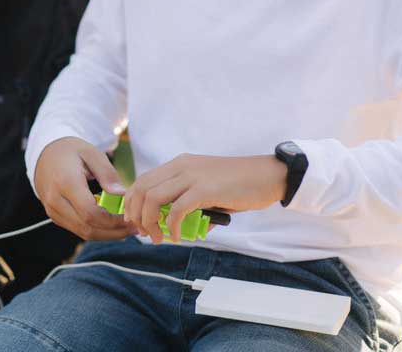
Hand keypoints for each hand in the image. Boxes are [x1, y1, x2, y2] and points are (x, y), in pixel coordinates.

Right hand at [33, 136, 135, 240]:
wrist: (45, 153)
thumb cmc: (71, 151)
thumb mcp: (92, 153)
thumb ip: (107, 174)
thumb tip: (121, 194)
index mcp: (65, 182)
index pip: (90, 213)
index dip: (113, 221)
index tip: (131, 218)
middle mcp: (55, 200)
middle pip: (87, 227)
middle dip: (114, 232)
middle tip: (135, 227)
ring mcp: (52, 210)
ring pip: (83, 232)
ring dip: (107, 235)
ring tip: (127, 229)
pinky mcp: (54, 215)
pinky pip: (77, 229)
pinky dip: (97, 230)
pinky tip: (112, 225)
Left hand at [123, 153, 286, 243]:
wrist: (268, 175)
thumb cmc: (241, 185)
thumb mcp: (209, 189)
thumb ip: (193, 205)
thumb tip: (185, 230)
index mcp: (180, 164)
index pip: (143, 180)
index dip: (132, 203)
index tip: (136, 222)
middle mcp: (182, 166)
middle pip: (141, 188)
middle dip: (135, 214)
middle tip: (143, 233)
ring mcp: (192, 176)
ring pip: (153, 198)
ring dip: (149, 222)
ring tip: (157, 238)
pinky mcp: (205, 190)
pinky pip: (177, 211)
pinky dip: (171, 228)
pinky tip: (178, 238)